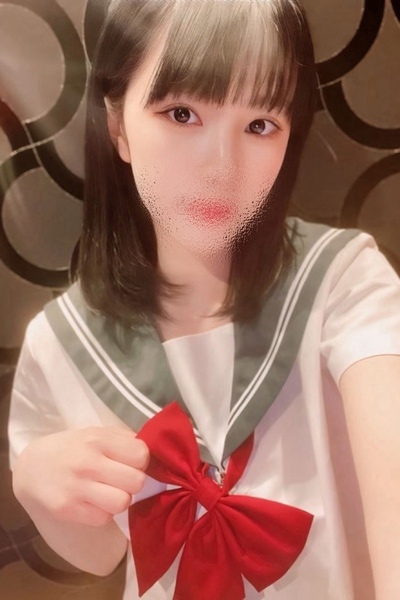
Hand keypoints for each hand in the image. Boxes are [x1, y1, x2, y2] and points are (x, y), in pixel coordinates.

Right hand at [12, 427, 148, 526]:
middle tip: (121, 479)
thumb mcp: (95, 433)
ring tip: (109, 491)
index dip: (141, 460)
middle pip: (136, 481)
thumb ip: (124, 440)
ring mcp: (77, 488)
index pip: (141, 455)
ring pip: (123, 503)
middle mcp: (88, 463)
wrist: (31, 468)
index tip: (131, 461)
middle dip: (133, 481)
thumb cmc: (72, 448)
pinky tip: (93, 502)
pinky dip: (103, 512)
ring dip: (120, 499)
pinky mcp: (68, 510)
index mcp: (98, 439)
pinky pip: (104, 519)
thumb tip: (153, 452)